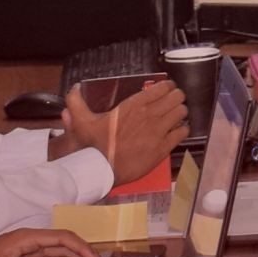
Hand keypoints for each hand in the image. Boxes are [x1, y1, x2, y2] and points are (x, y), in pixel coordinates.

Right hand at [72, 77, 187, 181]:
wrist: (102, 169)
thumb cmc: (94, 145)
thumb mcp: (82, 122)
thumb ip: (76, 102)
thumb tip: (75, 87)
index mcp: (134, 105)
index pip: (163, 87)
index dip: (168, 86)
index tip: (166, 90)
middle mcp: (149, 115)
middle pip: (177, 97)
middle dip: (176, 98)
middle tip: (172, 102)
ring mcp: (158, 131)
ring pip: (182, 112)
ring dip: (180, 113)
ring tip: (174, 116)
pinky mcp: (163, 148)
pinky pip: (183, 132)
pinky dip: (182, 130)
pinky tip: (175, 132)